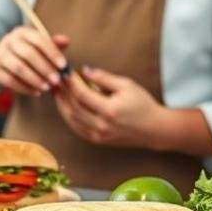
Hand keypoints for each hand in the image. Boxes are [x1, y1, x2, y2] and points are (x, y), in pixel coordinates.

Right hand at [0, 27, 68, 96]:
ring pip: (18, 68)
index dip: (52, 52)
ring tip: (47, 87)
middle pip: (28, 54)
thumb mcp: (36, 46)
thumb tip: (66, 41)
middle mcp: (9, 41)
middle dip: (44, 68)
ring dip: (35, 79)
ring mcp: (0, 56)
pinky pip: (10, 81)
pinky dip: (24, 88)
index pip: (38, 40)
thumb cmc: (23, 54)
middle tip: (57, 80)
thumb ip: (52, 44)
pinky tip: (36, 92)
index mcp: (22, 32)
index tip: (63, 65)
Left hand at [53, 66, 169, 148]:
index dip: (71, 83)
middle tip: (57, 81)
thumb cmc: (142, 104)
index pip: (82, 95)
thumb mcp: (126, 85)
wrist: (155, 129)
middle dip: (63, 93)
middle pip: (73, 107)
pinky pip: (76, 128)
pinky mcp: (97, 140)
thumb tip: (85, 70)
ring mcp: (99, 135)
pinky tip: (65, 106)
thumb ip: (104, 78)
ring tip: (57, 92)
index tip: (66, 73)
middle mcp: (102, 125)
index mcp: (110, 110)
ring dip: (61, 105)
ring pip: (71, 119)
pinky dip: (68, 117)